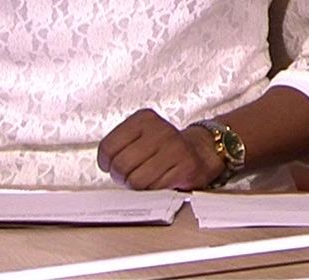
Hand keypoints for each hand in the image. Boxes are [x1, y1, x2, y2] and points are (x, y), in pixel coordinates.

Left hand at [96, 109, 223, 189]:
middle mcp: (160, 130)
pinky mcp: (185, 166)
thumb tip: (106, 164)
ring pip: (135, 181)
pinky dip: (154, 190)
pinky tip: (161, 180)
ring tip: (146, 178)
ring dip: (138, 186)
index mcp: (144, 119)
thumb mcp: (142, 135)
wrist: (202, 151)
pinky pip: (155, 188)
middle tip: (129, 176)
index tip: (111, 166)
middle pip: (120, 165)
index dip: (106, 163)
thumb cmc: (165, 147)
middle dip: (121, 177)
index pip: (108, 147)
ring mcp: (174, 148)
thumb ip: (121, 145)